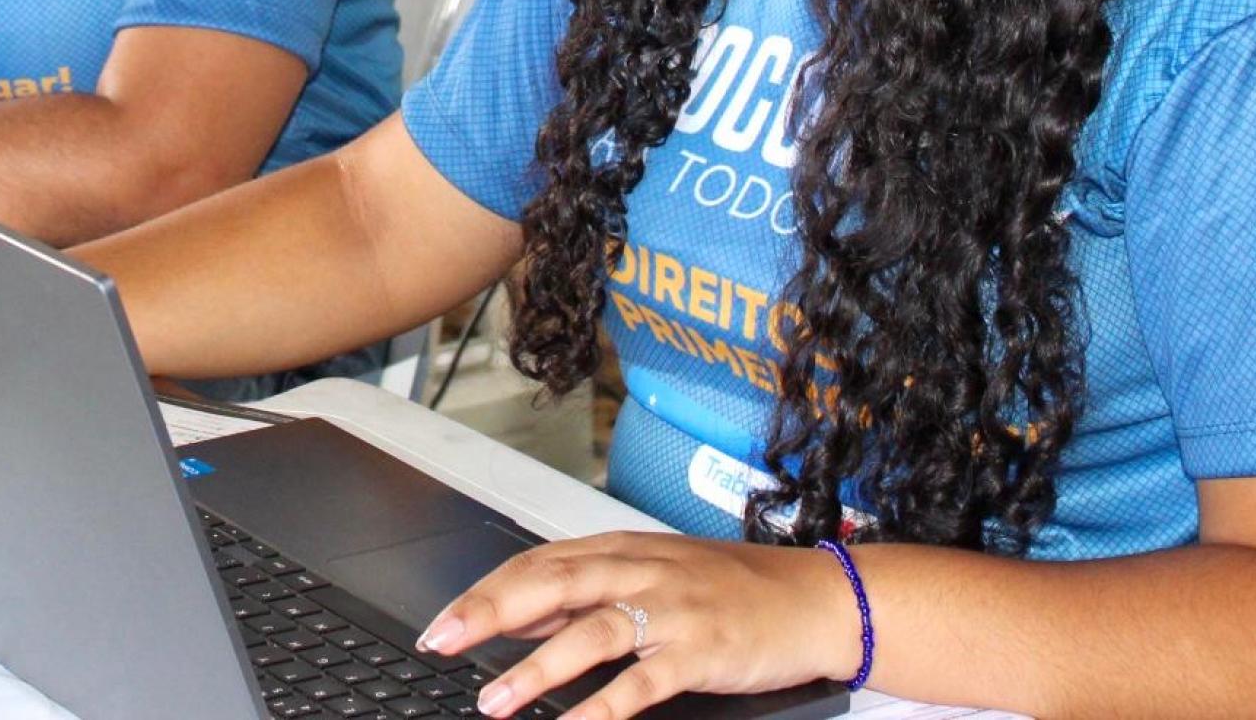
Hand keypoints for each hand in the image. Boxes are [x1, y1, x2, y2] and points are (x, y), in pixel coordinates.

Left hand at [415, 532, 864, 718]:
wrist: (814, 598)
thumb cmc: (732, 589)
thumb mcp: (652, 575)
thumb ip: (587, 592)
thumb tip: (518, 612)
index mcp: (622, 551)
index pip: (536, 564)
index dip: (484, 592)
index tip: (442, 622)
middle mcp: (640, 572)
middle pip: (549, 585)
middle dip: (488, 615)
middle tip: (442, 643)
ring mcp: (671, 610)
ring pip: (590, 632)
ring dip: (536, 668)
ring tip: (494, 701)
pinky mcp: (700, 650)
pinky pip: (641, 682)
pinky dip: (601, 708)